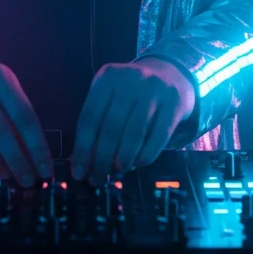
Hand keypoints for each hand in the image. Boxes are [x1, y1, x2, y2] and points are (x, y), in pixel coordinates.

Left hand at [70, 57, 195, 183]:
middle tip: (97, 179)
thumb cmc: (131, 92)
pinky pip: (159, 136)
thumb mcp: (110, 98)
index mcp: (107, 76)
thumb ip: (96, 124)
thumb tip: (81, 163)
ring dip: (123, 159)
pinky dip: (146, 155)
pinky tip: (138, 164)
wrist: (170, 74)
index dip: (82, 149)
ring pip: (134, 133)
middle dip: (101, 159)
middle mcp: (130, 79)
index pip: (89, 117)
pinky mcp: (174, 102)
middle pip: (111, 127)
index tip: (78, 173)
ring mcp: (154, 89)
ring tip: (118, 171)